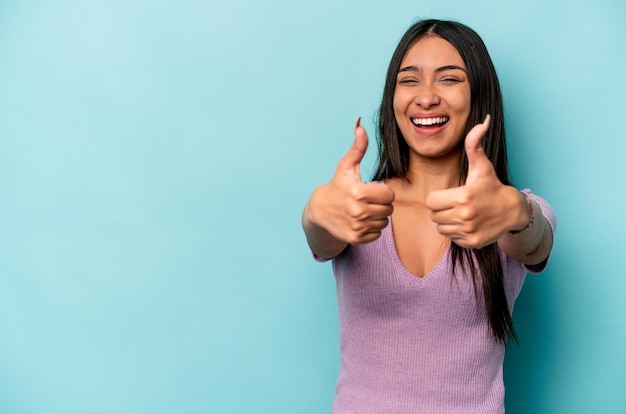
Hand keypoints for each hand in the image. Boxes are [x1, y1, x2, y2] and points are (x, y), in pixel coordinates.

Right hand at [307, 117, 394, 244]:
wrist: (319, 211)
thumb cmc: (337, 186)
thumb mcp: (346, 166)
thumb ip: (358, 147)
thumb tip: (360, 124)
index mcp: (358, 192)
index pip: (389, 195)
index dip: (383, 192)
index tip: (372, 190)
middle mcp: (358, 211)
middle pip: (388, 209)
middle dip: (381, 204)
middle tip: (367, 200)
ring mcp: (357, 226)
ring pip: (384, 222)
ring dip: (377, 216)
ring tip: (364, 210)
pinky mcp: (356, 238)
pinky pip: (377, 234)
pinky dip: (372, 228)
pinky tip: (360, 221)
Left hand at [425, 115, 524, 248]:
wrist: (513, 211)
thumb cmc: (492, 186)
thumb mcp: (482, 165)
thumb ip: (474, 144)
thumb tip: (482, 121)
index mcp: (463, 196)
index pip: (431, 202)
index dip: (437, 198)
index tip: (449, 195)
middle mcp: (465, 215)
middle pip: (434, 215)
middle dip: (441, 209)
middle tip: (456, 204)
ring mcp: (468, 230)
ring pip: (440, 228)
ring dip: (447, 221)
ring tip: (462, 213)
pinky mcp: (472, 242)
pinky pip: (451, 238)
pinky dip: (456, 232)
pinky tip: (468, 223)